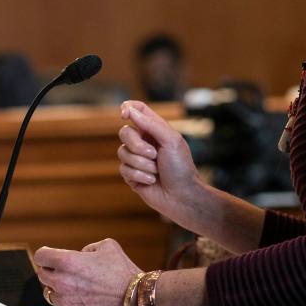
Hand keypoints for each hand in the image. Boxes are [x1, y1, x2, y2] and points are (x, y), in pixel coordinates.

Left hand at [33, 238, 139, 305]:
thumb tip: (80, 255)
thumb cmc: (122, 272)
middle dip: (52, 271)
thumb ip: (87, 248)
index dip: (46, 255)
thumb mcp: (107, 247)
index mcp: (67, 261)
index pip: (41, 256)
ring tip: (77, 288)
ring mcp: (64, 301)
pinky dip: (69, 304)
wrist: (135, 300)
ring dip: (59, 289)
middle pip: (42, 274)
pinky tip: (84, 300)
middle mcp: (61, 282)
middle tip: (66, 272)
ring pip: (51, 293)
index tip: (49, 257)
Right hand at [117, 100, 203, 224]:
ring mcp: (136, 159)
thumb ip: (150, 124)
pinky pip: (123, 169)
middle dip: (137, 145)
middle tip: (154, 155)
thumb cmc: (181, 167)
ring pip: (122, 152)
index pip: (137, 110)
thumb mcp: (171, 140)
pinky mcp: (131, 176)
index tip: (124, 114)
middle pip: (125, 132)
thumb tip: (130, 110)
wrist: (182, 196)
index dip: (128, 108)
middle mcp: (143, 142)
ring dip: (142, 164)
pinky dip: (140, 175)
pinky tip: (152, 181)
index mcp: (154, 130)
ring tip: (156, 172)